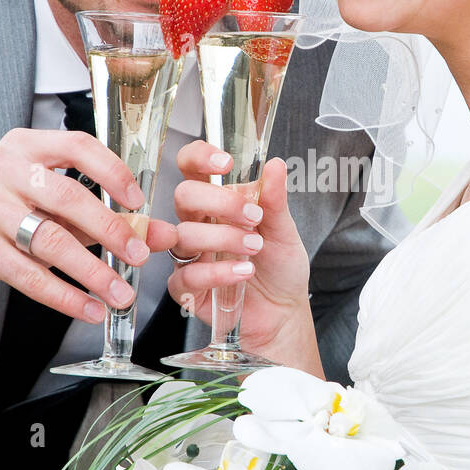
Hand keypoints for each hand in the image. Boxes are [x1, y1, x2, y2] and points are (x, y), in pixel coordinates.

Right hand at [0, 127, 178, 321]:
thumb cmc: (2, 223)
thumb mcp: (53, 211)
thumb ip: (106, 218)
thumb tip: (160, 235)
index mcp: (24, 147)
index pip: (76, 146)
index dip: (112, 173)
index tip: (138, 203)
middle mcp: (0, 167)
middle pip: (67, 196)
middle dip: (110, 230)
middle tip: (139, 256)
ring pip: (50, 239)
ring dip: (93, 271)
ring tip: (120, 293)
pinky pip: (29, 274)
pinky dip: (65, 295)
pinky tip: (89, 308)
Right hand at [169, 140, 311, 357]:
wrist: (284, 311)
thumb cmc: (279, 268)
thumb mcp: (285, 230)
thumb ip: (275, 200)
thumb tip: (275, 165)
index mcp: (217, 203)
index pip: (192, 169)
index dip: (199, 157)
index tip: (225, 162)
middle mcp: (198, 224)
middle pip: (184, 196)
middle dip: (218, 201)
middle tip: (252, 216)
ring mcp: (190, 256)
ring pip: (185, 235)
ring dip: (223, 238)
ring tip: (255, 248)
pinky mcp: (187, 288)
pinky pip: (188, 275)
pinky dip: (218, 272)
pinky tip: (243, 272)